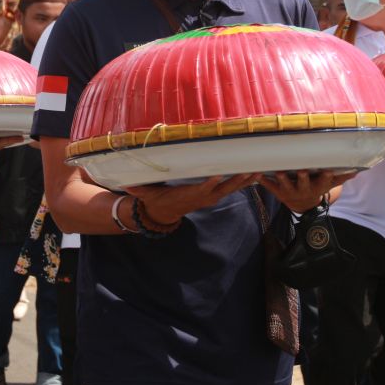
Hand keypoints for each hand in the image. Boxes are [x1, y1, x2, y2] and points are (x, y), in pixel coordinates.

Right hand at [124, 172, 257, 226]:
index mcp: (189, 196)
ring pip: (231, 188)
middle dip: (236, 181)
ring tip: (259, 172)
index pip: (201, 190)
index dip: (210, 184)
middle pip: (222, 189)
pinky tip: (256, 175)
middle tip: (249, 171)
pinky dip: (244, 182)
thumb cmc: (157, 200)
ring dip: (245, 181)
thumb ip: (138, 190)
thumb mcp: (147, 195)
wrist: (165, 213)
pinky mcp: (214, 194)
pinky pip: (232, 188)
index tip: (218, 176)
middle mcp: (203, 197)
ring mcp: (211, 197)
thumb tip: (125, 185)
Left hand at [258, 170, 348, 213]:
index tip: (329, 170)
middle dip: (302, 177)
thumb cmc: (316, 188)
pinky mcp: (277, 191)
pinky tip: (256, 173)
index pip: (323, 182)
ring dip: (281, 178)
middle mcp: (303, 190)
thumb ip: (341, 178)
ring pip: (284, 185)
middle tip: (301, 169)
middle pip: (303, 184)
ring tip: (278, 170)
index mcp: (316, 187)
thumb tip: (358, 171)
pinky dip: (262, 180)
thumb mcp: (328, 185)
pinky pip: (268, 186)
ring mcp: (289, 191)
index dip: (326, 177)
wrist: (302, 205)